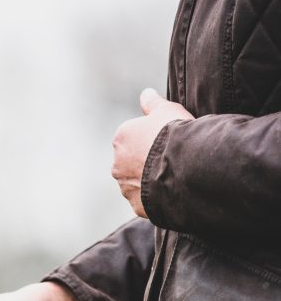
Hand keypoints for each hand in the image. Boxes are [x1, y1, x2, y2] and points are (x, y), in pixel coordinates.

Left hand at [112, 88, 192, 216]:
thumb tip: (145, 94)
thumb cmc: (174, 134)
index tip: (167, 141)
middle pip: (133, 162)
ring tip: (172, 176)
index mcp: (121, 139)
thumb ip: (153, 103)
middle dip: (147, 161)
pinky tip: (170, 191)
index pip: (133, 138)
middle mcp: (117, 164)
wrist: (183, 167)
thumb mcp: (166, 110)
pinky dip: (155, 197)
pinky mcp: (136, 206)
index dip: (152, 139)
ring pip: (137, 183)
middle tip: (170, 159)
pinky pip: (146, 201)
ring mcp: (125, 188)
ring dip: (149, 181)